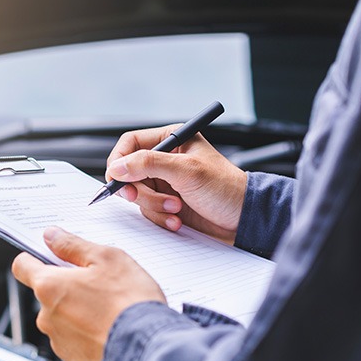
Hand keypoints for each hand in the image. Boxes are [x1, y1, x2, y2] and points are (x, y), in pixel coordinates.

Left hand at [12, 226, 165, 360]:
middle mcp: (47, 318)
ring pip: (64, 320)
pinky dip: (90, 336)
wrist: (148, 351)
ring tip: (111, 310)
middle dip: (68, 287)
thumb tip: (52, 237)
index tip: (47, 255)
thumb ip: (73, 246)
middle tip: (98, 284)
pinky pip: (77, 343)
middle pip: (48, 294)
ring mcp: (60, 343)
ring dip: (80, 313)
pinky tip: (112, 330)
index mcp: (49, 287)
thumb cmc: (130, 303)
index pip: (22, 267)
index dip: (33, 258)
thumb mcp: (107, 259)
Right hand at [106, 126, 246, 243]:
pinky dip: (159, 217)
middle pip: (129, 172)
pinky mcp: (166, 203)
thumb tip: (118, 166)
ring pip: (137, 194)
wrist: (243, 219)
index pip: (130, 143)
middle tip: (140, 198)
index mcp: (171, 140)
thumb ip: (149, 164)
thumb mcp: (186, 171)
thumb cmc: (225, 188)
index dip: (119, 161)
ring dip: (154, 206)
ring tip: (176, 208)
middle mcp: (165, 159)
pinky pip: (147, 210)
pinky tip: (177, 219)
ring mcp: (165, 182)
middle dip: (139, 189)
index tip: (117, 179)